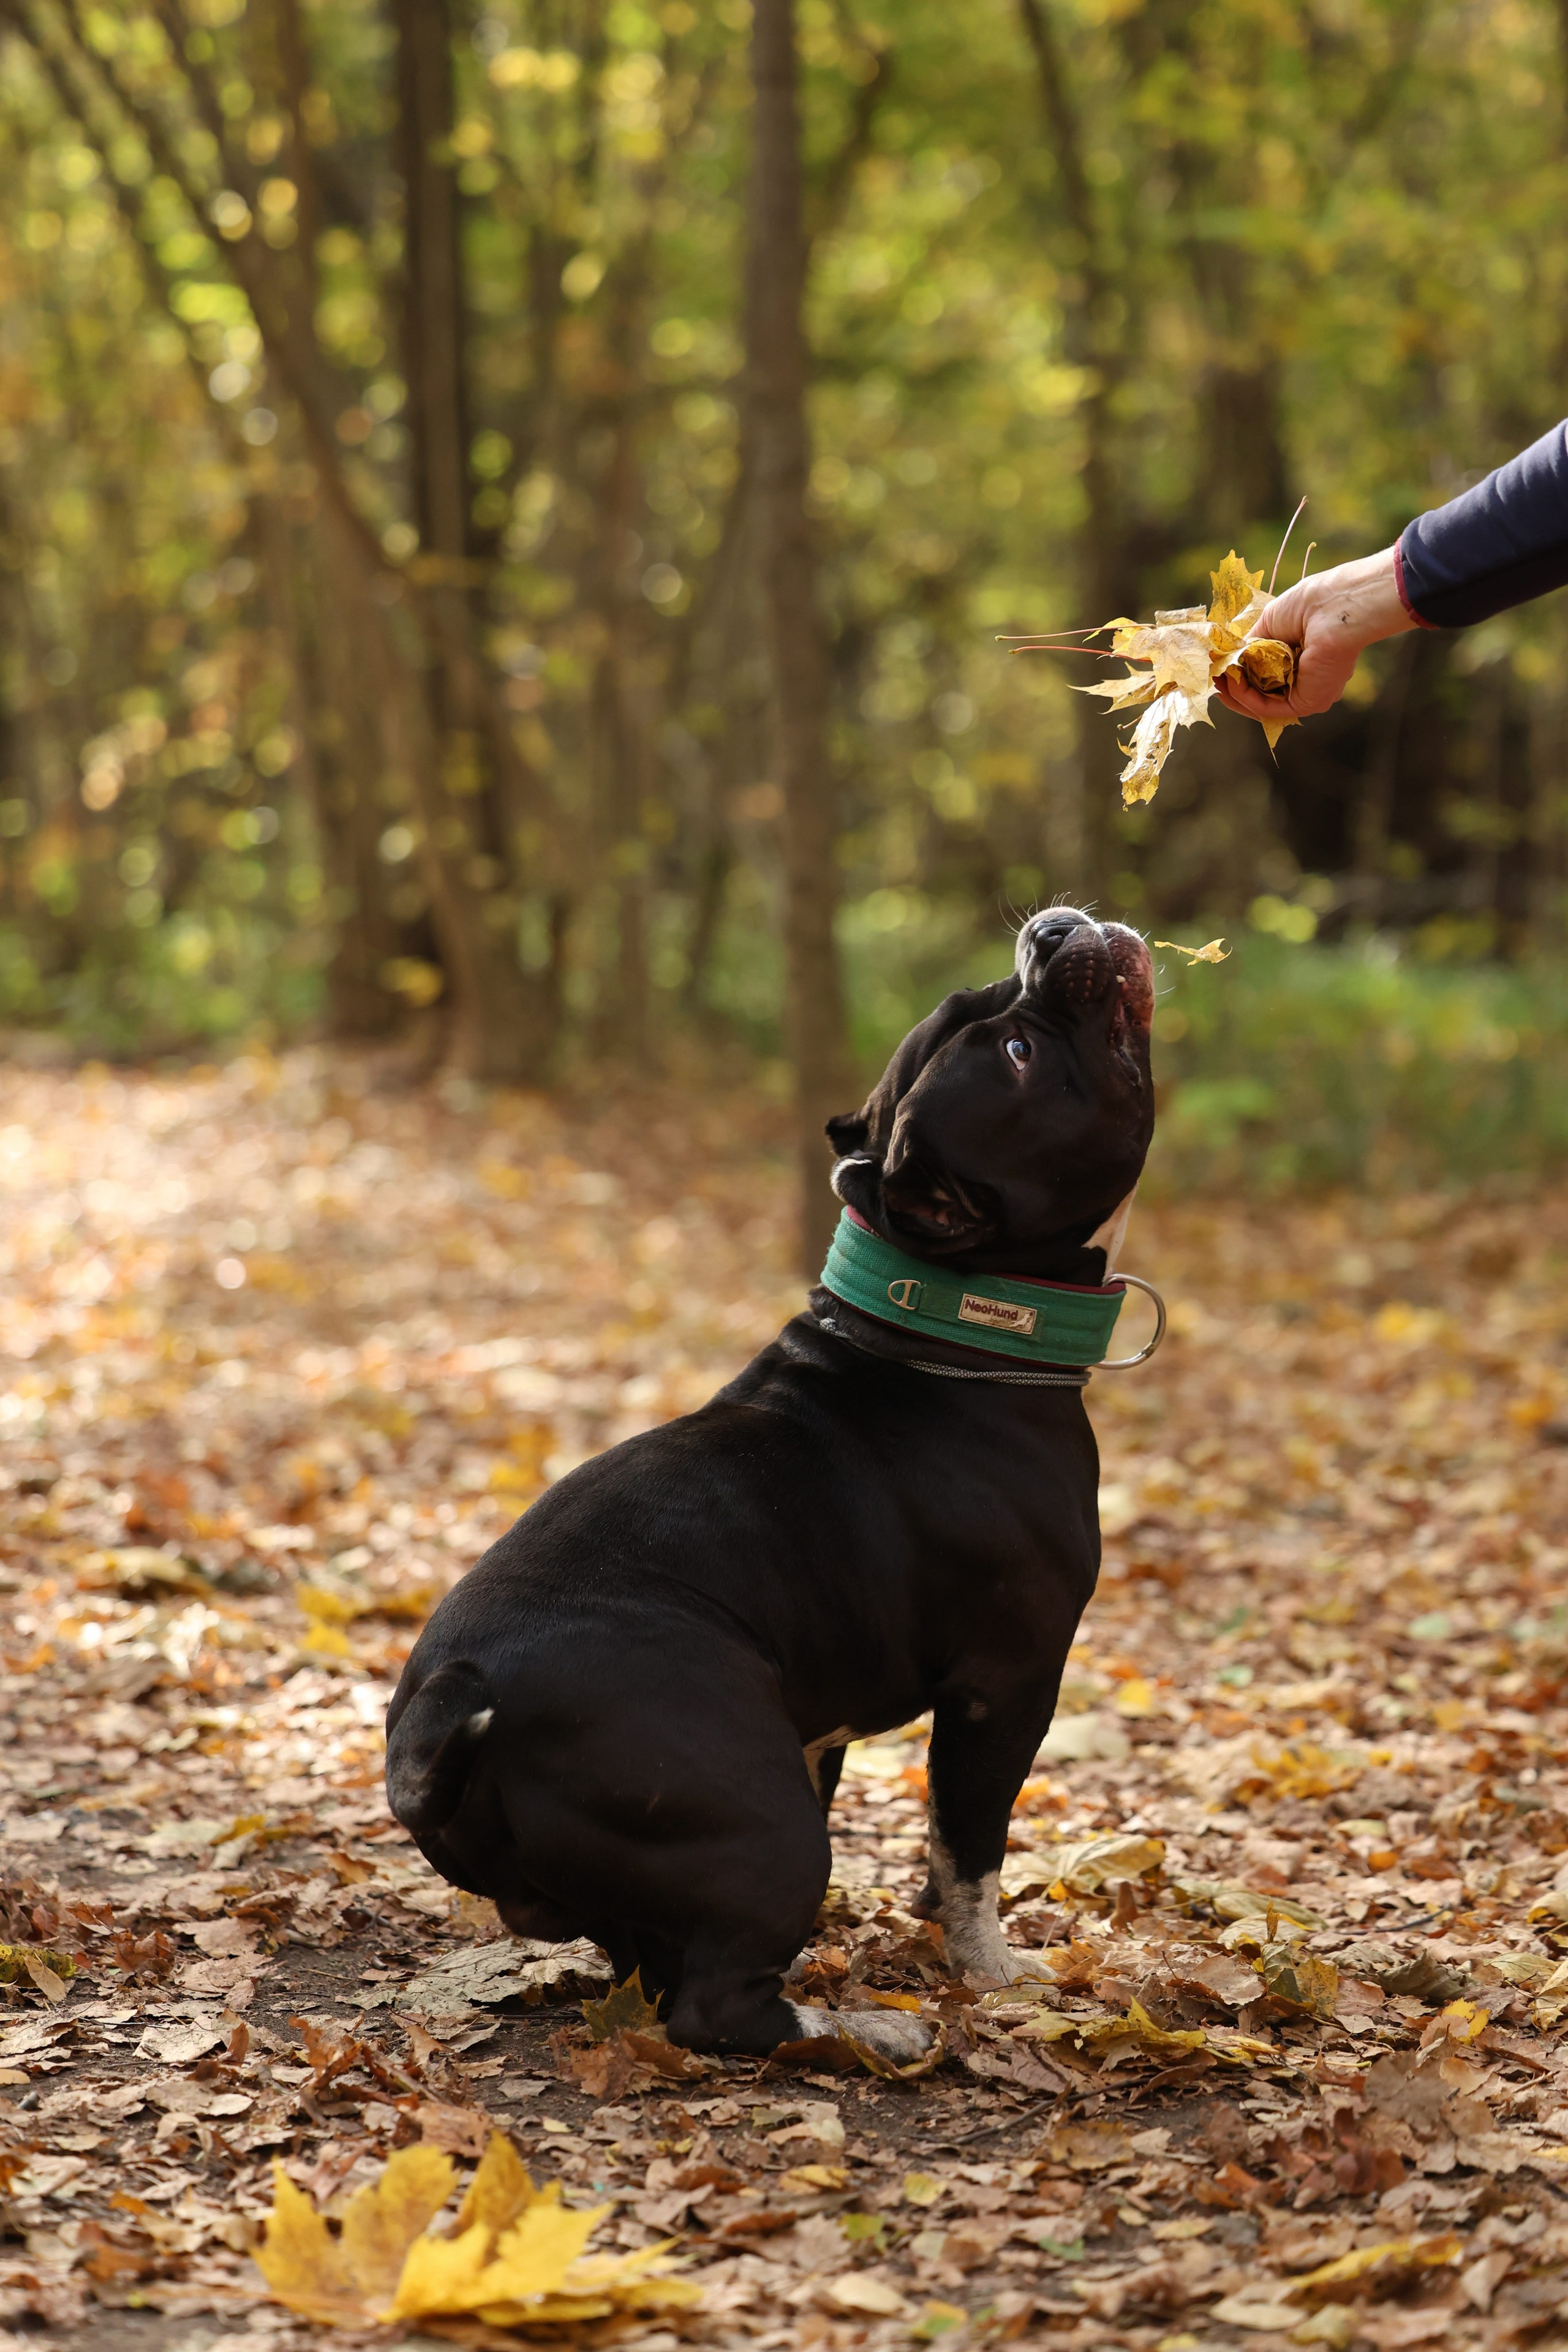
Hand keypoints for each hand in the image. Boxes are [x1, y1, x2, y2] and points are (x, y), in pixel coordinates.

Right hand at [1216, 544, 1418, 721]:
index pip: (1265, 678)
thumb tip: (1228, 661)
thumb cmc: (1307, 605)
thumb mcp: (1268, 625)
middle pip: (1260, 695)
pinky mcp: (1306, 703)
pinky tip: (1231, 682)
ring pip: (1262, 705)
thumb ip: (1250, 647)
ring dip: (1234, 694)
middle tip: (1211, 677)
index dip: (1239, 675)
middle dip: (1233, 688)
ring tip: (1215, 678)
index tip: (1218, 666)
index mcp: (1301, 661)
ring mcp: (1307, 695)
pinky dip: (1245, 697)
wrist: (1332, 606)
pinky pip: (1268, 707)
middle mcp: (1306, 682)